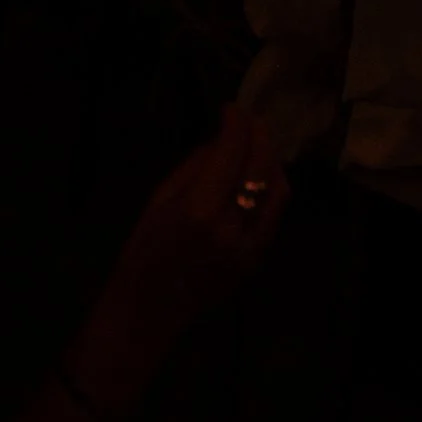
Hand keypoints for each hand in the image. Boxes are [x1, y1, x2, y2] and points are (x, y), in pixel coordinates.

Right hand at [69, 106, 287, 406]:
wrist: (147, 312)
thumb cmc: (142, 252)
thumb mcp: (160, 199)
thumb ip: (197, 165)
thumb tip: (224, 137)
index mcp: (200, 209)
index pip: (233, 148)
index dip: (236, 120)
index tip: (230, 108)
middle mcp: (232, 226)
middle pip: (262, 163)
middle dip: (258, 132)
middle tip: (246, 120)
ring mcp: (249, 246)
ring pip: (278, 187)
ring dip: (270, 158)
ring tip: (254, 145)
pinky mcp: (256, 260)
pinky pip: (275, 214)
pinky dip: (272, 188)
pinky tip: (258, 178)